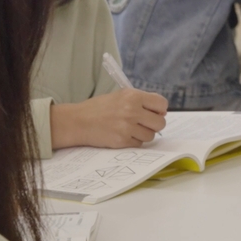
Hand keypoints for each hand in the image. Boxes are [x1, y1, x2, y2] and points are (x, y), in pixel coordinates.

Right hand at [48, 88, 169, 148]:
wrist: (78, 121)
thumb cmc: (100, 108)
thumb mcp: (121, 96)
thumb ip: (142, 101)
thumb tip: (162, 112)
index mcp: (133, 96)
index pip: (162, 104)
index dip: (160, 109)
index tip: (154, 112)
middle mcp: (132, 111)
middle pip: (160, 123)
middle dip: (154, 124)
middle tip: (144, 123)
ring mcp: (127, 127)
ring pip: (151, 136)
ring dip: (143, 134)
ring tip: (130, 129)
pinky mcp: (121, 141)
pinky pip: (139, 144)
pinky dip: (133, 141)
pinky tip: (122, 135)